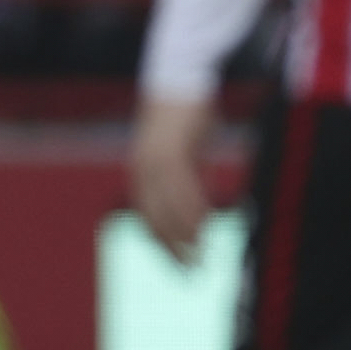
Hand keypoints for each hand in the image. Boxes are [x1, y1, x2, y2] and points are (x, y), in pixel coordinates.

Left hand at [130, 95, 214, 263]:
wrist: (181, 75)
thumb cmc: (188, 111)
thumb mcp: (189, 148)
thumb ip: (192, 173)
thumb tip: (204, 198)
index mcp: (143, 172)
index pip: (149, 218)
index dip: (163, 245)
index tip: (180, 265)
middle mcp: (143, 170)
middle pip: (154, 221)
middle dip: (171, 250)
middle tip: (190, 273)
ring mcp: (155, 162)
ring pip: (168, 209)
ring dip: (184, 237)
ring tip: (201, 258)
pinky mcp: (173, 152)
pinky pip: (183, 190)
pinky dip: (194, 212)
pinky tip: (207, 229)